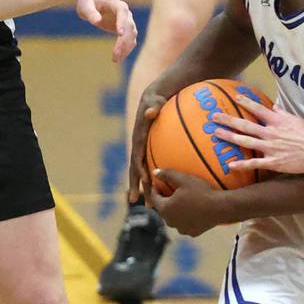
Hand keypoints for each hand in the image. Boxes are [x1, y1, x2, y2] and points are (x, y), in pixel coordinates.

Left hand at [75, 0, 136, 61]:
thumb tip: (97, 21)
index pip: (122, 11)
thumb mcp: (85, 6)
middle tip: (115, 53)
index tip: (120, 33)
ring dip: (126, 47)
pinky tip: (120, 57)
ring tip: (116, 59)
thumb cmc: (88, 3)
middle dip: (123, 40)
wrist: (94, 3)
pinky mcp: (127, 29)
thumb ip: (90, 13)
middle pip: (128, 26)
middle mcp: (125, 12)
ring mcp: (127, 20)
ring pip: (132, 34)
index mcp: (115, 3)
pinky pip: (130, 40)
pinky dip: (127, 49)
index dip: (122, 22)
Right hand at [128, 88, 168, 205]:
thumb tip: (151, 112)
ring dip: (147, 188)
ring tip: (151, 205)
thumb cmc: (156, 99)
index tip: (144, 182)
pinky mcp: (151, 151)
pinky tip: (167, 190)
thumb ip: (153, 107)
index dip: (139, 170)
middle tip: (142, 203)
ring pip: (144, 173)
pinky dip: (158, 179)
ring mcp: (144, 150)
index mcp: (138, 139)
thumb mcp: (155, 100)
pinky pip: (154, 167)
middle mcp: (139, 147)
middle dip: (138, 187)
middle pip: (136, 171)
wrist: (153, 98)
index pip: (137, 158)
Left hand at [150, 169, 221, 236]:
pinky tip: (193, 211)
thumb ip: (167, 174)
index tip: (158, 183)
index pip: (154, 198)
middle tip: (171, 191)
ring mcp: (181, 228)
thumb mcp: (184, 179)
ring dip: (176, 211)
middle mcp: (170, 222)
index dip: (155, 190)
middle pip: (164, 209)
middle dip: (165, 200)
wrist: (221, 207)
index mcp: (165, 209)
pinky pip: (186, 224)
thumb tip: (155, 172)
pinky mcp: (192, 232)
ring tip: (182, 201)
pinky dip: (186, 218)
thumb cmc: (201, 192)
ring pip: (174, 218)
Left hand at [211, 96, 303, 174]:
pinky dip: (242, 164)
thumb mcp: (297, 119)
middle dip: (228, 120)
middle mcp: (270, 133)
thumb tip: (273, 106)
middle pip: (245, 125)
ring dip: (229, 137)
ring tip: (216, 134)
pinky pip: (255, 163)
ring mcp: (270, 147)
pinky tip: (230, 165)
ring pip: (246, 141)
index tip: (234, 98)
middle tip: (213, 117)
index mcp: (277, 121)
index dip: (245, 103)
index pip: (258, 109)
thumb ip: (283, 114)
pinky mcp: (274, 162)